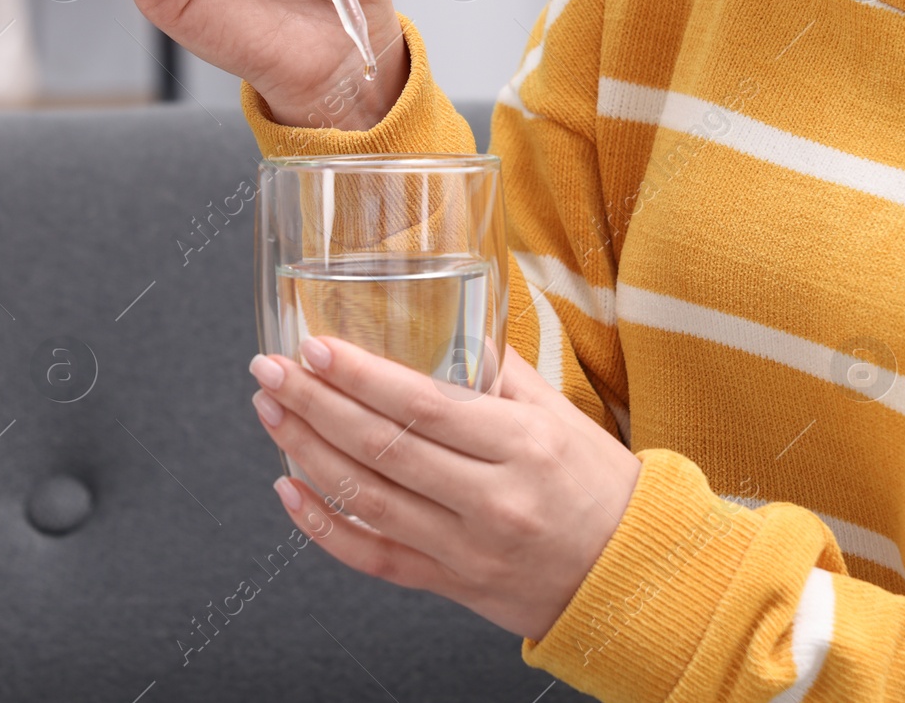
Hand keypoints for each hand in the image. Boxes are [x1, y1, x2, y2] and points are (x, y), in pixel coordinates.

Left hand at [248, 336, 640, 641]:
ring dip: (307, 452)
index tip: (315, 347)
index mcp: (525, 445)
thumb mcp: (559, 416)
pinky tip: (289, 489)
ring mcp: (468, 550)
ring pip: (368, 501)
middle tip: (271, 370)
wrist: (634, 578)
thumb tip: (443, 318)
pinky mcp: (452, 586)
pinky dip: (323, 527)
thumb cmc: (597, 486)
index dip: (361, 376)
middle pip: (384, 449)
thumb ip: (498, 371)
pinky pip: (374, 559)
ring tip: (272, 411)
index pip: (425, 406)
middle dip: (315, 405)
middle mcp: (494, 499)